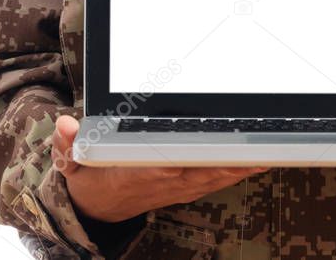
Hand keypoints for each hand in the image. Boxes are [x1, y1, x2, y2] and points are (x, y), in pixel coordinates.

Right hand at [52, 115, 267, 222]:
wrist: (96, 210)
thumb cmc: (91, 178)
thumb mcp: (71, 162)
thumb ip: (68, 144)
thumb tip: (65, 125)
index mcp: (140, 170)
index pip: (172, 161)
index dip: (197, 156)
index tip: (219, 148)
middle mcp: (165, 178)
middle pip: (206, 167)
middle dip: (234, 157)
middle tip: (262, 144)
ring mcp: (180, 185)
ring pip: (218, 174)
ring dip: (243, 164)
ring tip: (270, 149)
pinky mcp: (189, 187)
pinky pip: (218, 179)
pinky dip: (238, 171)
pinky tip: (258, 161)